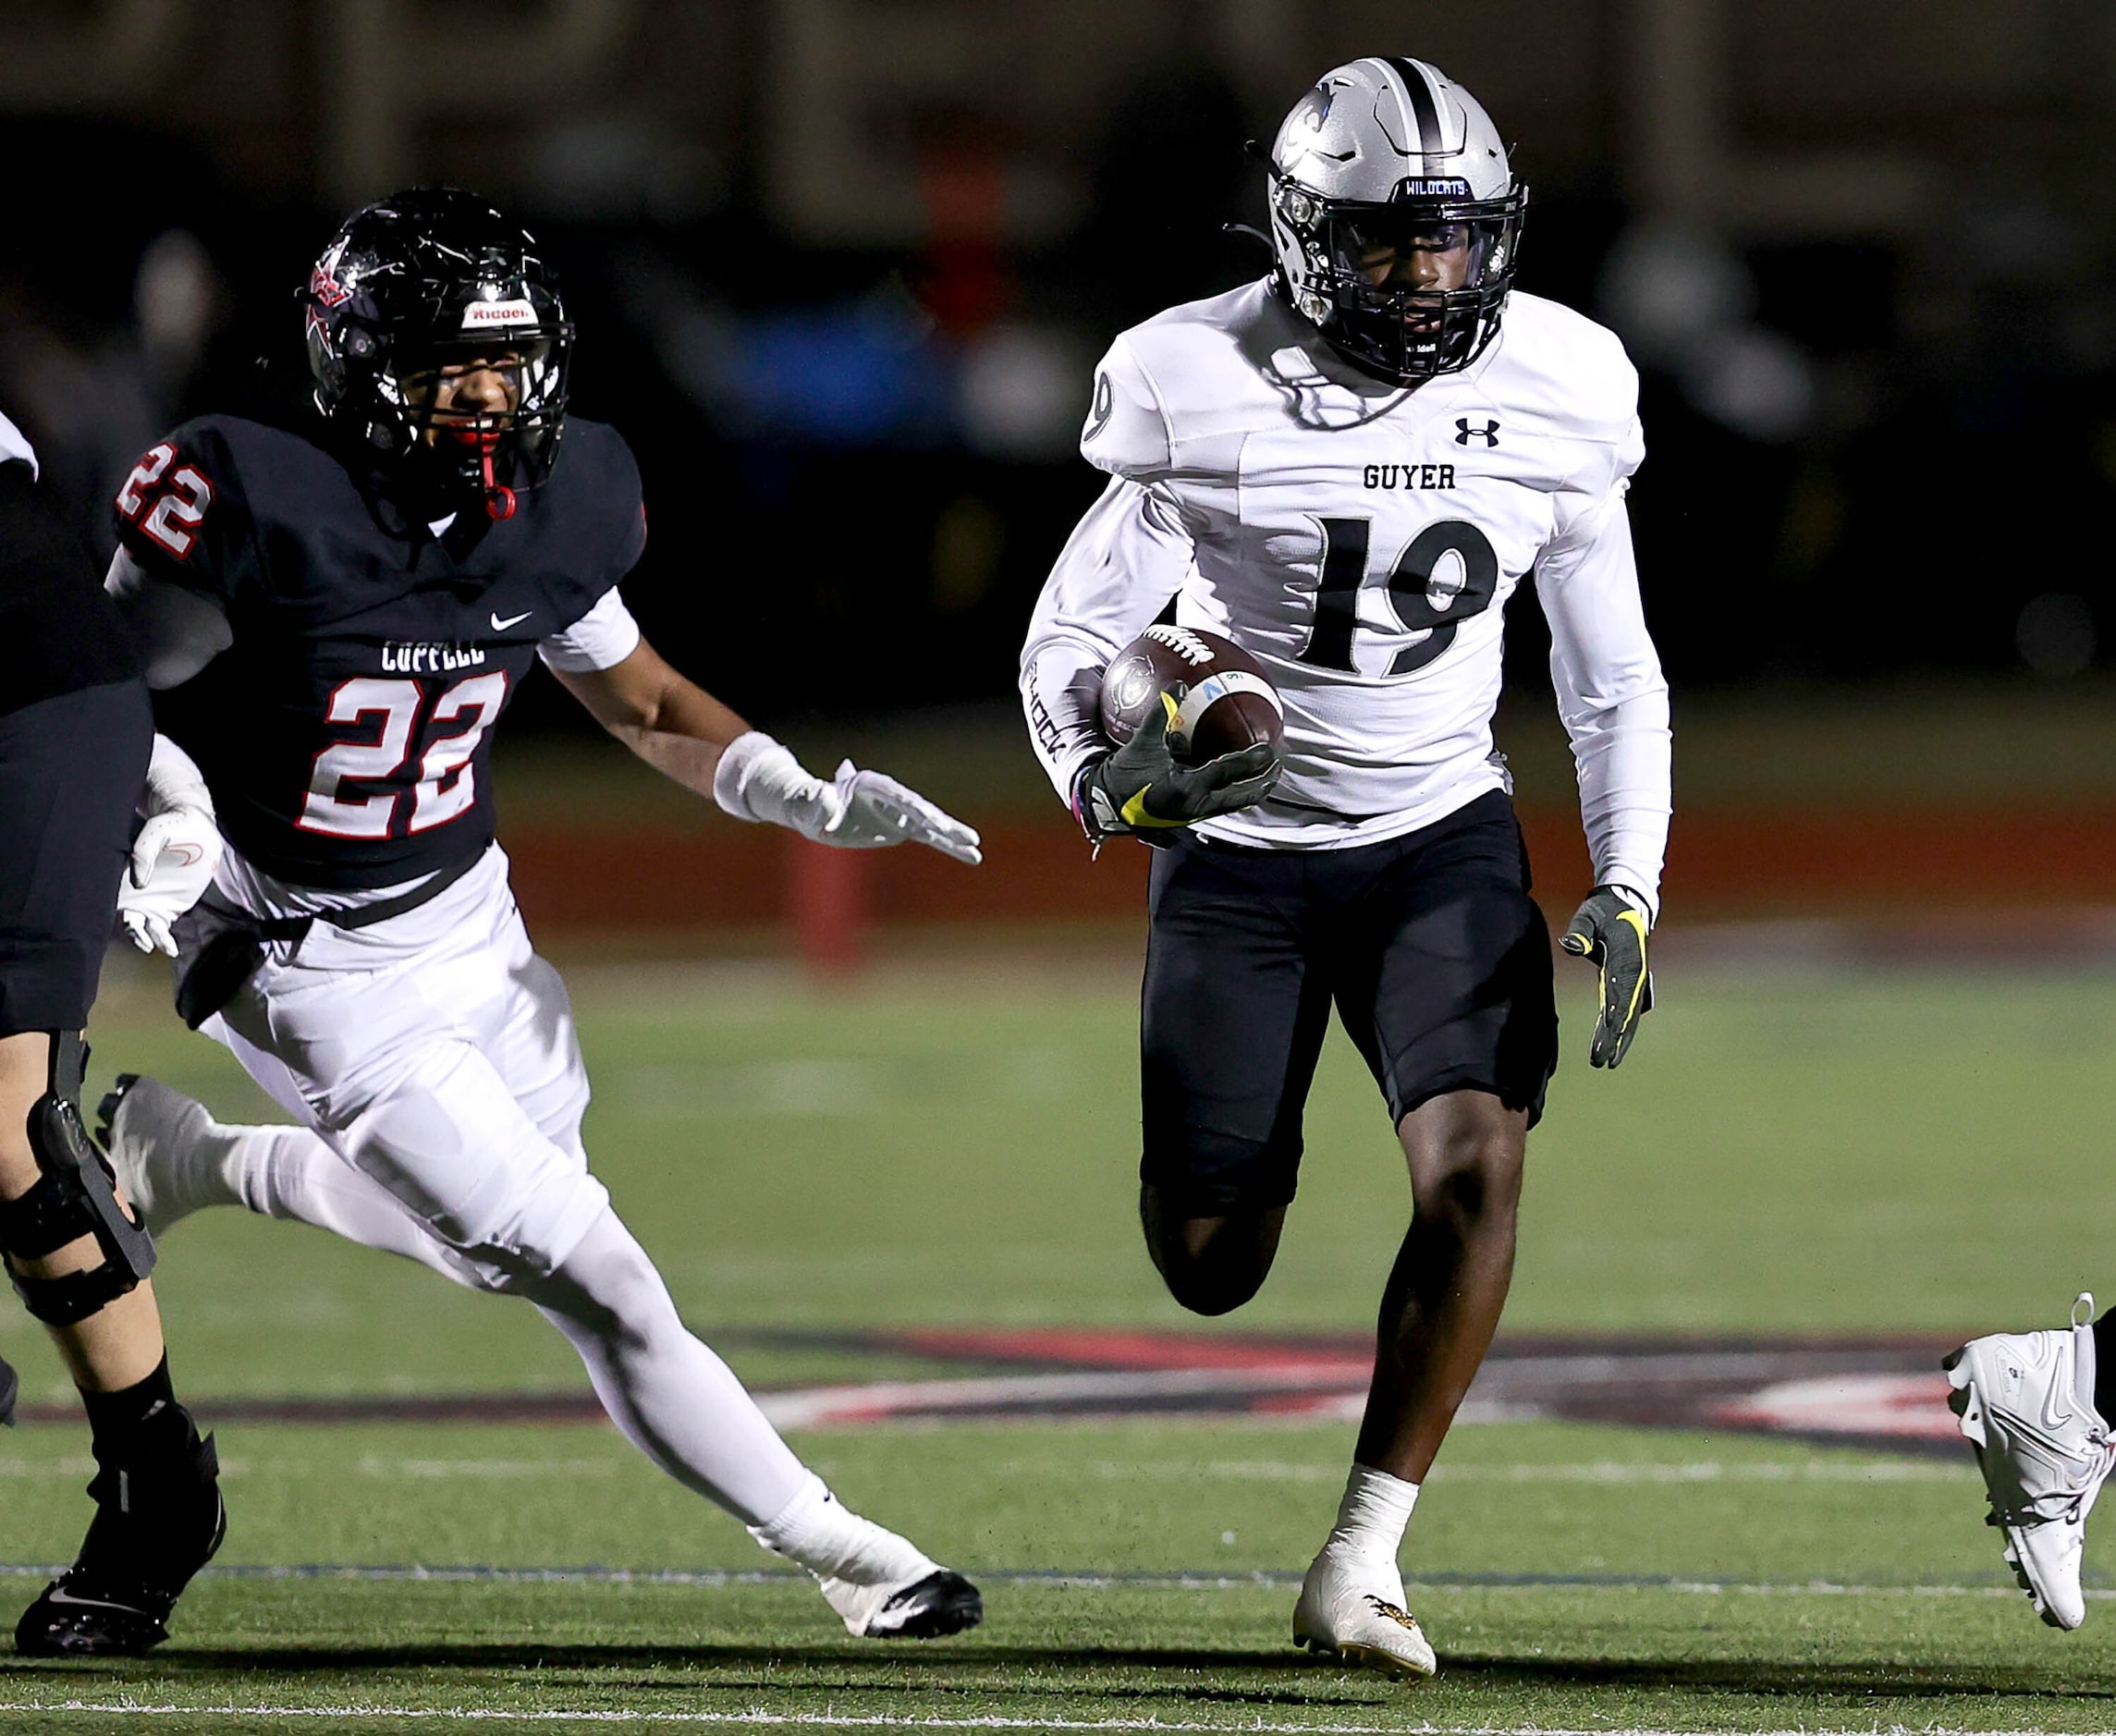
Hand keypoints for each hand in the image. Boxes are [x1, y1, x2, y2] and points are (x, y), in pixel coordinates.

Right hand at [117, 807, 220, 955]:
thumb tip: (138, 883)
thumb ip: (144, 852)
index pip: (104, 897)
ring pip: (142, 929)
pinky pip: (163, 929)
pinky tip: (170, 949)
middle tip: (142, 940)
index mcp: (121, 875)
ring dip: (148, 940)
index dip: (100, 911)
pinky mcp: (171, 906)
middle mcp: (132, 892)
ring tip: (157, 946)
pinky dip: (164, 941)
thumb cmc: (171, 824)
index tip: (108, 922)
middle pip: (124, 919)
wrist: (197, 825)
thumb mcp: (156, 831)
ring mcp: (151, 901)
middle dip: (131, 933)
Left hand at [820, 761, 981, 863]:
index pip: (897, 796)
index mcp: (870, 784)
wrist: (814, 811)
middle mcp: (890, 796)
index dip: (915, 809)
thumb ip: (817, 800)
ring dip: (953, 836)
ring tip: (975, 848)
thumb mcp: (809, 804)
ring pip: (930, 824)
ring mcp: (899, 813)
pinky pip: (929, 837)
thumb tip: (820, 795)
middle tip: (964, 836)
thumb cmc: (809, 807)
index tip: (932, 822)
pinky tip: (969, 855)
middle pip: (920, 809)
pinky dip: (948, 846)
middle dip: (942, 823)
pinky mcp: (902, 828)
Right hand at [1078, 688, 1280, 838]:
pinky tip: (1238, 781)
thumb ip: (1160, 714)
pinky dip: (1236, 791)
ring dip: (1253, 789)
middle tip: (1278, 765)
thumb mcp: (1141, 743)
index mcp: (1186, 787)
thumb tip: (1178, 685)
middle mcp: (1196, 805)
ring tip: (1267, 775)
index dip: (1252, 760)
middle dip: (1264, 781)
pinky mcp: (1192, 817)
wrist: (1108, 806)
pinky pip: (1222, 803)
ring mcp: (1196, 815)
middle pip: (1242, 797)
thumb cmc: (1124, 774)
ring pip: (1234, 803)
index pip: (1228, 772)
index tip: (1270, 749)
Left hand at [1559, 885, 1652, 1068]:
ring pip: (1630, 1015)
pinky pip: (1627, 1010)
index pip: (1621, 989)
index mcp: (1627, 955)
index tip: (1608, 1034)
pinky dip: (1620, 1029)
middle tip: (1602, 1061)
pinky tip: (1610, 1046)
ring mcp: (1637, 978)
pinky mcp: (1632, 982)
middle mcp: (1636, 971)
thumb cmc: (1605, 909)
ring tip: (1606, 1063)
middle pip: (1628, 1010)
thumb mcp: (1590, 914)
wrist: (1629, 903)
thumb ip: (1581, 930)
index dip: (1615, 1013)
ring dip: (1619, 1039)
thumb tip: (1571, 945)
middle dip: (1616, 1037)